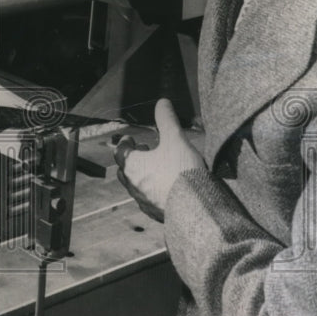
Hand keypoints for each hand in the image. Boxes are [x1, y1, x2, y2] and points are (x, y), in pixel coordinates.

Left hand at [114, 99, 205, 222]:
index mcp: (133, 166)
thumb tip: (162, 102)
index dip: (125, 144)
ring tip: (156, 167)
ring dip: (141, 174)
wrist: (195, 209)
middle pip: (124, 170)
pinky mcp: (155, 213)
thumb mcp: (175, 139)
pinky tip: (165, 186)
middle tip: (144, 151)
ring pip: (135, 185)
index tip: (131, 139)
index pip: (120, 152)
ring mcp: (143, 201)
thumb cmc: (182, 172)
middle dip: (132, 159)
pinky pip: (147, 199)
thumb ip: (167, 120)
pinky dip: (151, 189)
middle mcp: (133, 185)